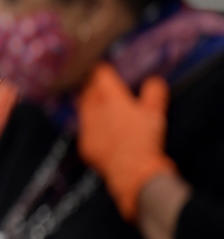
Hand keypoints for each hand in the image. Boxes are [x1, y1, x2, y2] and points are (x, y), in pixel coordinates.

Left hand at [76, 63, 176, 221]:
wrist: (133, 171)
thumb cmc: (145, 139)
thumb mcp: (156, 112)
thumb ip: (154, 92)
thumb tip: (153, 81)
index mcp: (111, 97)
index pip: (100, 75)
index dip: (101, 70)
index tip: (102, 67)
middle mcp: (94, 109)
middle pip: (87, 90)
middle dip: (92, 86)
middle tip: (96, 82)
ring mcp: (86, 128)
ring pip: (82, 109)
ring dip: (87, 103)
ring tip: (93, 101)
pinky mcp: (84, 145)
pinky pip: (84, 130)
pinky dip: (90, 125)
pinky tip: (96, 127)